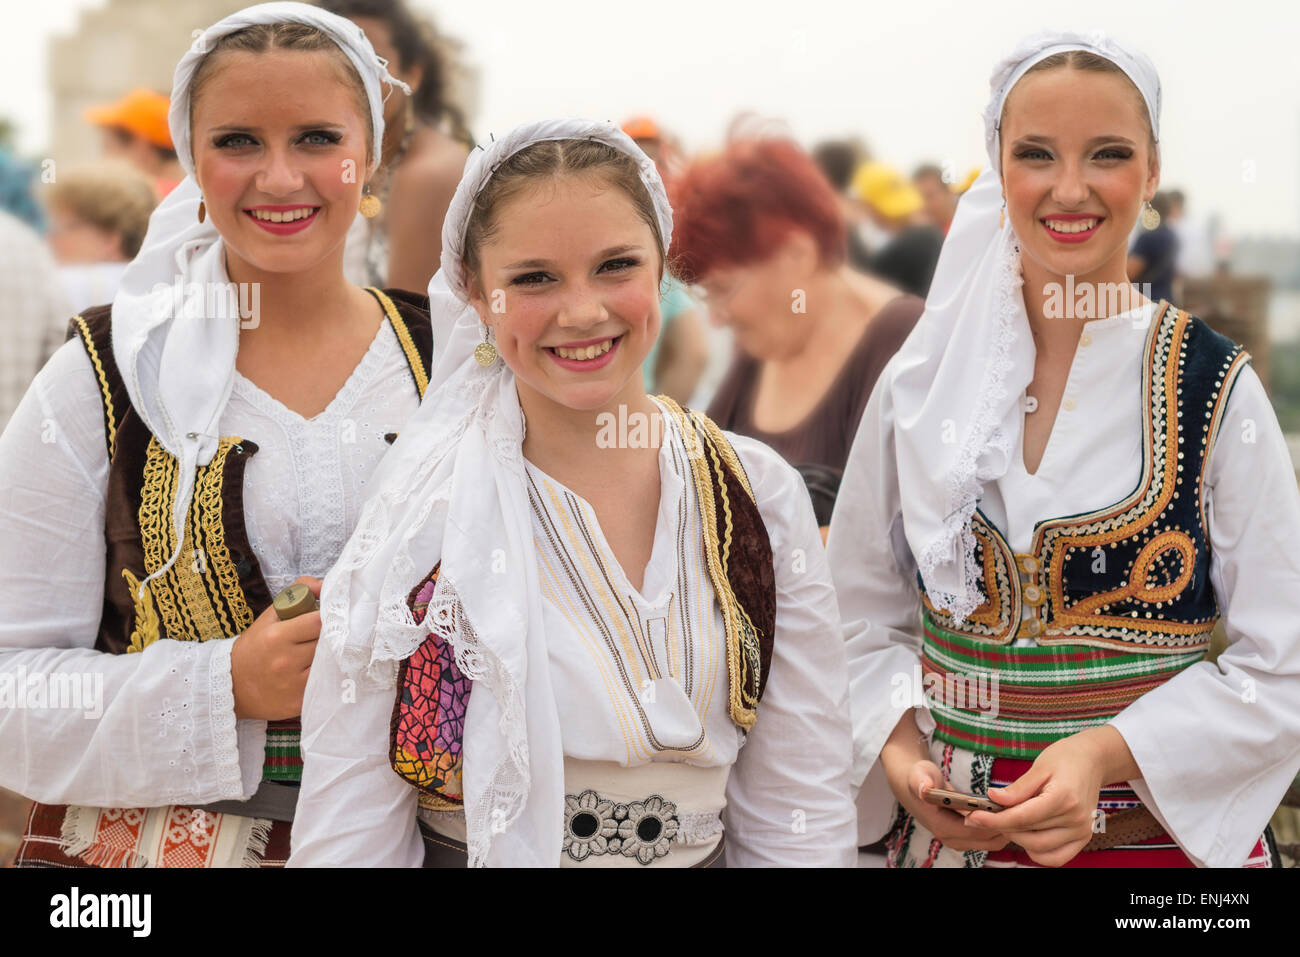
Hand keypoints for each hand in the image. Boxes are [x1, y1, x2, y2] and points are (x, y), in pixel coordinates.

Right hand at [230, 576, 322, 720]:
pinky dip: (327, 676)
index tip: (332, 616)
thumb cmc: (255, 647)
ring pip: (329, 663)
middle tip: (334, 634)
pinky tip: (322, 671)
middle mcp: (285, 661)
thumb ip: (296, 593)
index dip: (329, 617)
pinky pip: (325, 684)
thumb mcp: (269, 616)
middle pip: (326, 643)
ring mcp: (293, 685)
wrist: (233, 687)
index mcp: (277, 637)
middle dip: (332, 636)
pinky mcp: (300, 702)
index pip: (318, 622)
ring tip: (327, 652)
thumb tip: (322, 584)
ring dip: (331, 656)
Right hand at [879, 711, 1009, 852]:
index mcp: (942, 827)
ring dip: (1005, 827)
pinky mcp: (965, 838)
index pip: (978, 831)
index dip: (996, 820)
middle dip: (1006, 824)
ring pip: (993, 841)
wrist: (913, 786)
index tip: (1010, 805)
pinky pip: (990, 838)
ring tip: (1016, 807)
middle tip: (1020, 805)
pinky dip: (1000, 828)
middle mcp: (951, 839)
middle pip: (990, 840)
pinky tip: (1006, 812)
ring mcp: (959, 841)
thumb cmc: (918, 778)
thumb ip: (921, 782)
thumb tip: (924, 789)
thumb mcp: (918, 775)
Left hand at [963, 726, 1132, 866]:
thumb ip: (1017, 788)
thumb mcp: (1039, 766)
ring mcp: (1082, 832)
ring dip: (1017, 839)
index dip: (994, 820)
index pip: (1021, 818)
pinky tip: (1025, 834)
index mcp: (1064, 798)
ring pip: (1039, 849)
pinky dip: (1037, 852)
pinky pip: (1055, 857)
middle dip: (1001, 827)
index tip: (973, 817)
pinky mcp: (1083, 838)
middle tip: (985, 816)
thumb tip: (993, 799)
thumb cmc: (1065, 758)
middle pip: (1028, 835)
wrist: (1093, 760)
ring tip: (1006, 821)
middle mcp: (1076, 819)